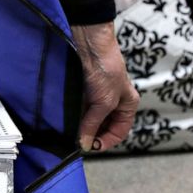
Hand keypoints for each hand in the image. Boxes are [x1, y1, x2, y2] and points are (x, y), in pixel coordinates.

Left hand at [71, 22, 139, 151]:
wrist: (89, 45)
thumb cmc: (106, 69)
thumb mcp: (103, 102)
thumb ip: (93, 123)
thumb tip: (84, 143)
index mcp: (127, 105)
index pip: (120, 131)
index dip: (106, 141)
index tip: (91, 147)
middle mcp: (113, 103)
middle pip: (103, 127)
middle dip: (92, 134)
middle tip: (78, 141)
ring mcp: (97, 97)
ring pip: (89, 120)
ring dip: (80, 126)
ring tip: (70, 131)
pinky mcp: (83, 92)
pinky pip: (78, 110)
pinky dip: (73, 117)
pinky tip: (65, 120)